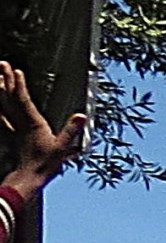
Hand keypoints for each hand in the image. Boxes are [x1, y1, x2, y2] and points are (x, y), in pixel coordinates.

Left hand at [0, 61, 86, 188]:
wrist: (29, 178)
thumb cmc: (45, 164)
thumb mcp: (63, 148)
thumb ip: (71, 131)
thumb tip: (82, 116)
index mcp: (33, 124)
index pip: (23, 101)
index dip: (18, 85)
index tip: (16, 71)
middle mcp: (20, 123)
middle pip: (9, 98)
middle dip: (6, 80)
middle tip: (2, 64)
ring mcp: (14, 128)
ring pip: (3, 105)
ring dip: (0, 90)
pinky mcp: (12, 134)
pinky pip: (2, 116)